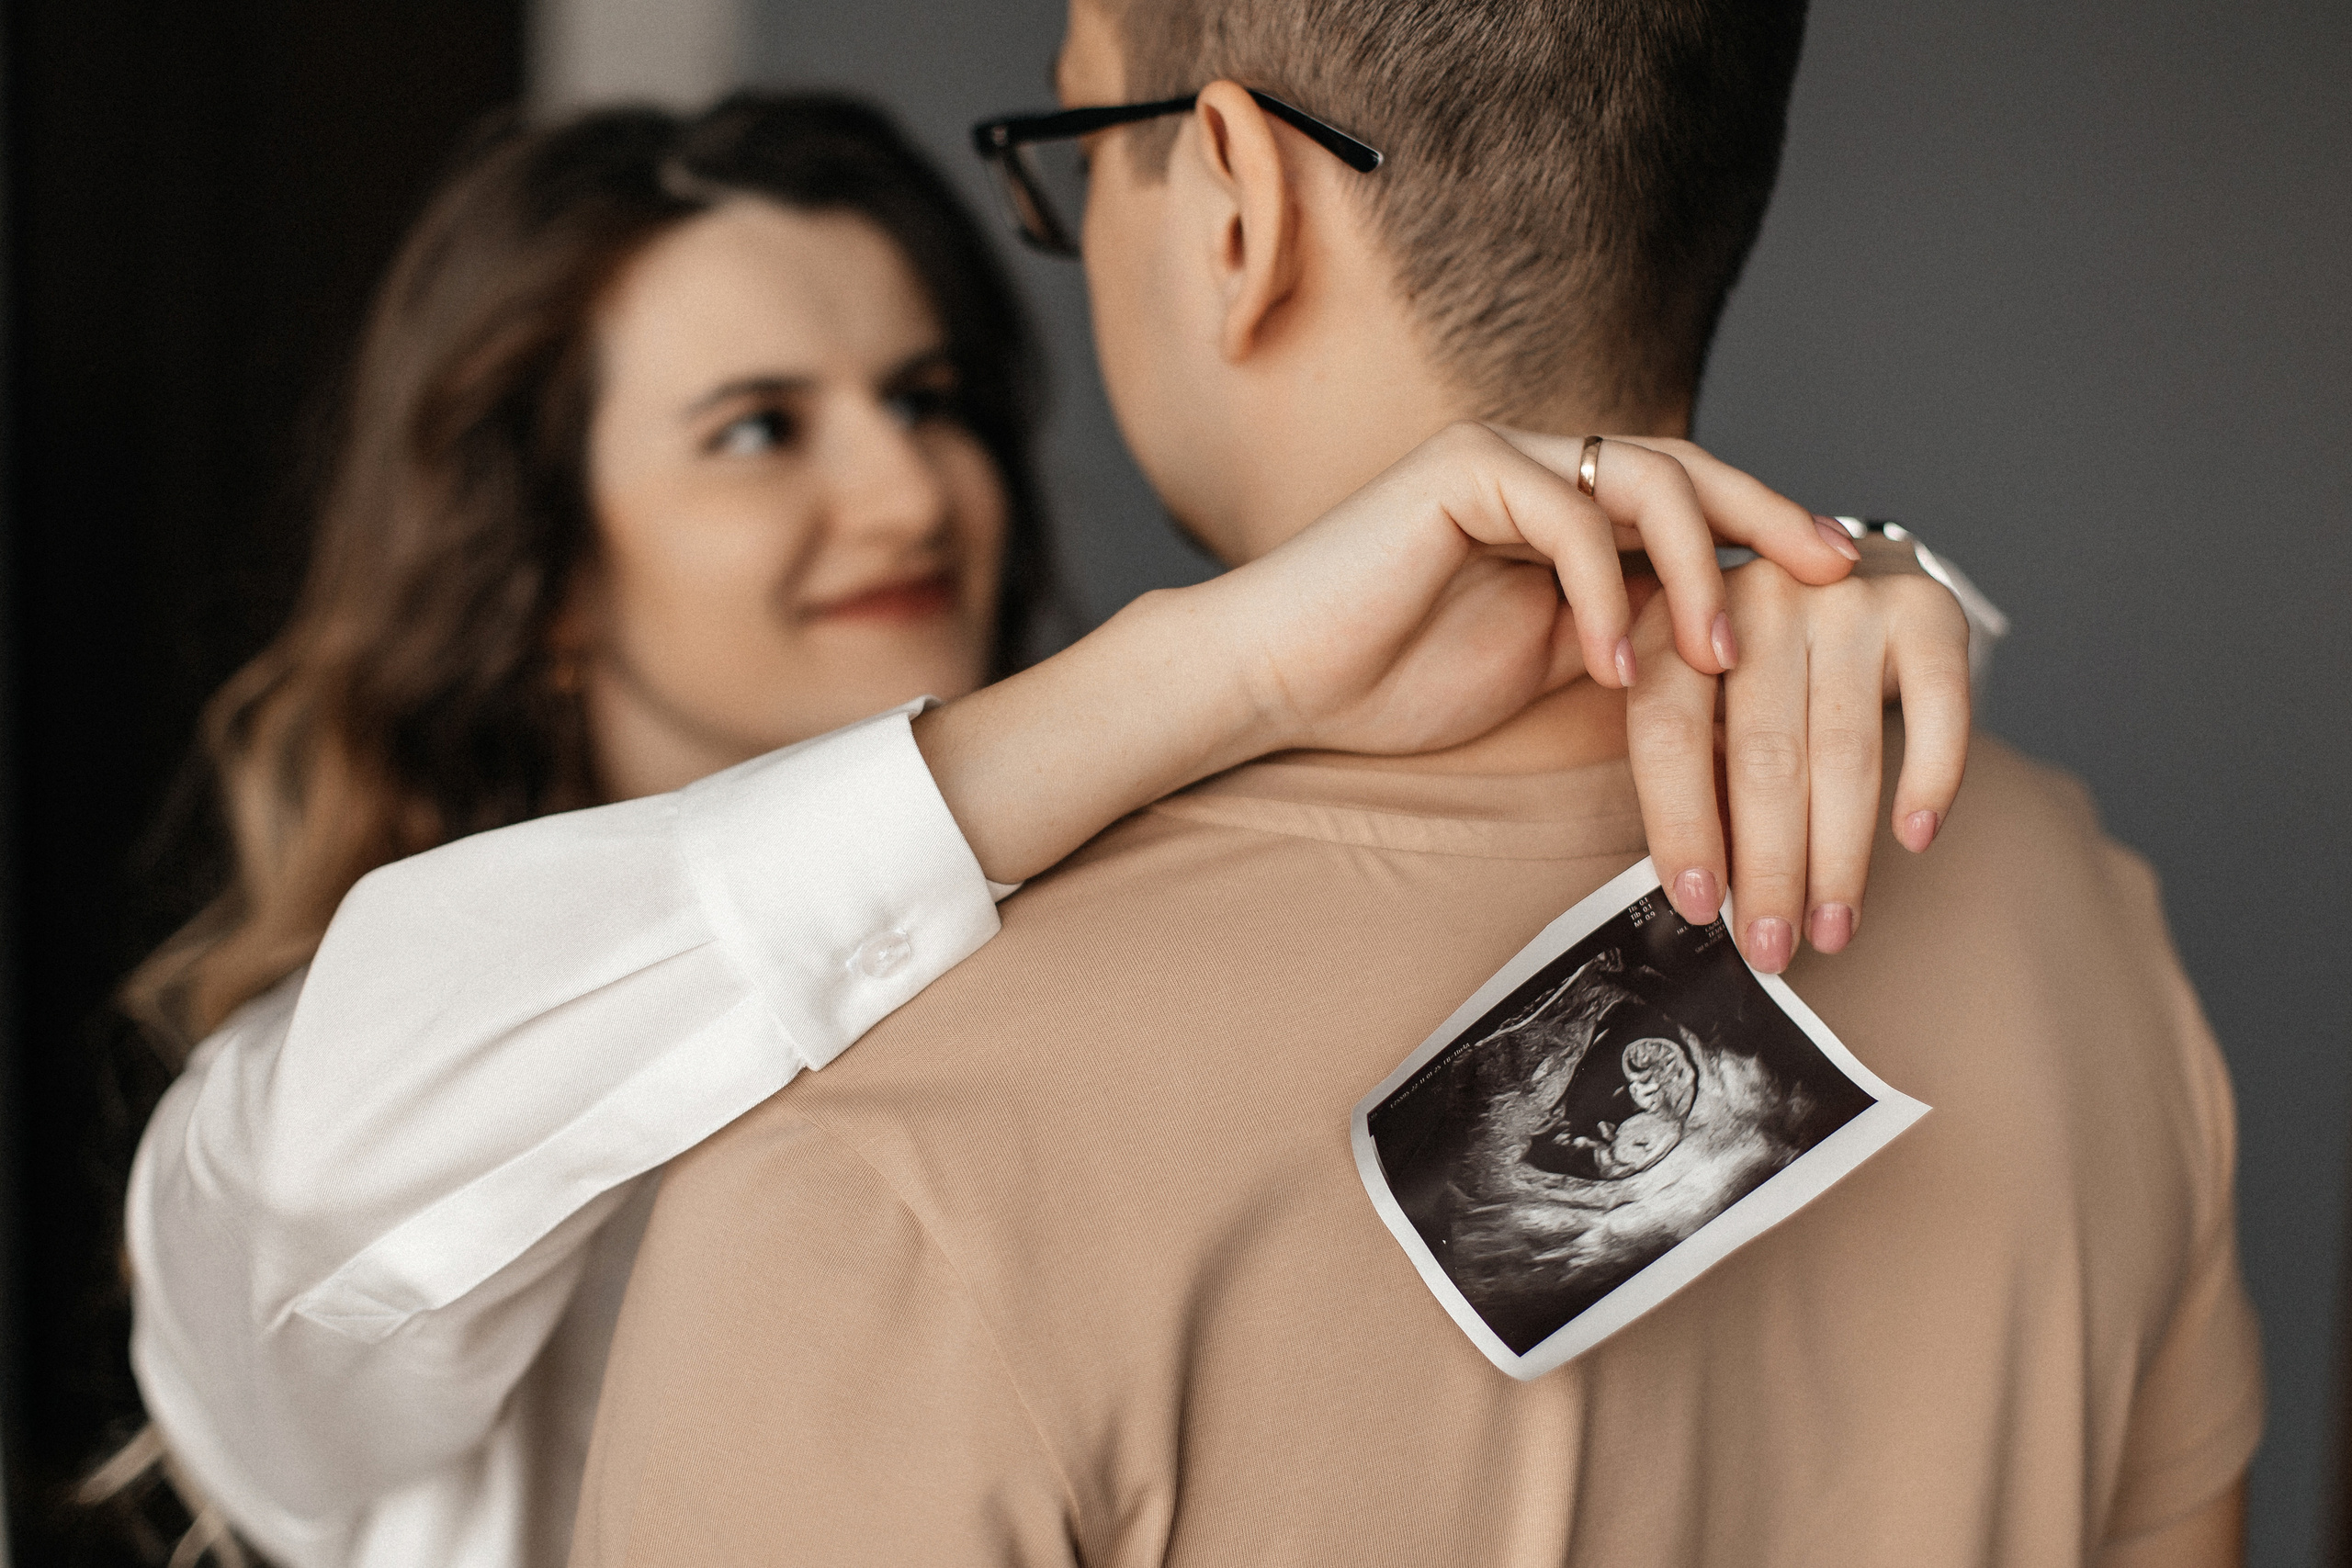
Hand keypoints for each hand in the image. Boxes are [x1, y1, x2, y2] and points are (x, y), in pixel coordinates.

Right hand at [920, 423, 1873, 887]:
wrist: (1277, 680)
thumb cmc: (1390, 681)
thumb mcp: (1546, 666)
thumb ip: (1628, 636)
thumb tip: (1734, 656)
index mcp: (1561, 505)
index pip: (1687, 500)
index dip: (1765, 534)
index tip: (1837, 583)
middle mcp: (1538, 463)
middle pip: (1687, 468)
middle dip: (1768, 519)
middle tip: (1834, 573)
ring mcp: (1500, 457)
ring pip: (1643, 478)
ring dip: (1695, 567)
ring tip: (1720, 653)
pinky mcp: (1460, 471)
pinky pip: (1566, 516)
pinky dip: (1604, 593)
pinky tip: (1613, 665)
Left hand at [1625, 552, 1972, 971]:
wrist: (1842, 576)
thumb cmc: (1753, 672)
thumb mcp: (1698, 705)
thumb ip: (1689, 778)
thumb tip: (1700, 901)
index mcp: (1676, 623)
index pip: (1668, 732)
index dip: (1681, 824)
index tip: (1699, 905)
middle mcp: (1760, 598)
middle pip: (1763, 754)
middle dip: (1769, 867)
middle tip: (1772, 947)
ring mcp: (1844, 598)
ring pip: (1844, 747)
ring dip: (1840, 855)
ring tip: (1834, 928)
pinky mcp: (1925, 609)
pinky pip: (1937, 707)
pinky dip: (1928, 778)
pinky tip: (1915, 839)